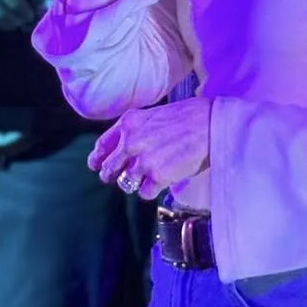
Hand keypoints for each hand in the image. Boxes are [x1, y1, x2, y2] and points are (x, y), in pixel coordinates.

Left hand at [89, 99, 211, 196]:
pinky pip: (144, 193)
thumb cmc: (189, 117)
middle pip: (110, 168)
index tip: (96, 165)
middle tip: (121, 178)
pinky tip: (161, 182)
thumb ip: (135, 130)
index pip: (102, 145)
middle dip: (112, 175)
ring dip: (135, 182)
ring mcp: (143, 161)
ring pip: (126, 182)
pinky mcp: (158, 176)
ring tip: (149, 178)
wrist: (211, 123)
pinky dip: (151, 190)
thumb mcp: (153, 114)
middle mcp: (131, 142)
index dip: (98, 158)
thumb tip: (124, 148)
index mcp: (128, 124)